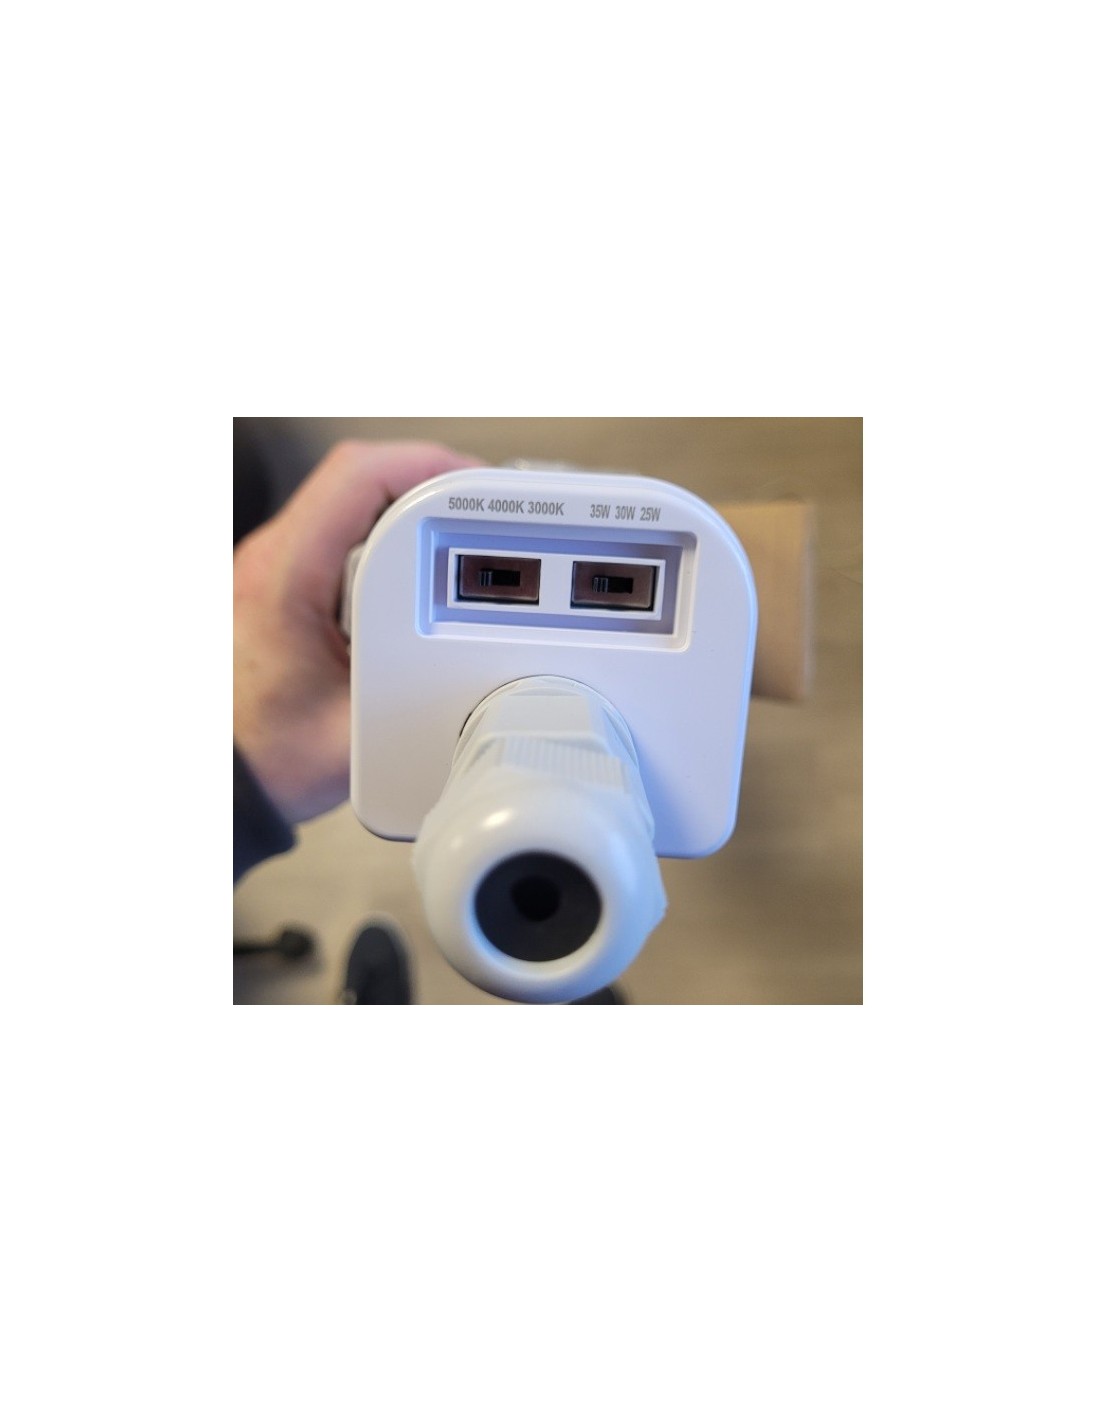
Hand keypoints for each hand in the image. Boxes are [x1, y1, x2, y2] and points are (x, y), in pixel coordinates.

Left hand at [234, 439, 480, 822]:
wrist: (211, 780)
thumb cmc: (254, 759)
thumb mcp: (351, 740)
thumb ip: (420, 712)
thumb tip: (488, 691)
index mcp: (283, 579)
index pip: (358, 479)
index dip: (429, 466)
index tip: (480, 487)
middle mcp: (271, 561)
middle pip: (362, 479)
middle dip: (434, 485)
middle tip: (490, 511)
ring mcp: (274, 570)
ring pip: (352, 503)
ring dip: (411, 509)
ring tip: (466, 535)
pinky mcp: (284, 588)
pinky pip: (343, 537)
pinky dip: (390, 539)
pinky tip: (422, 570)